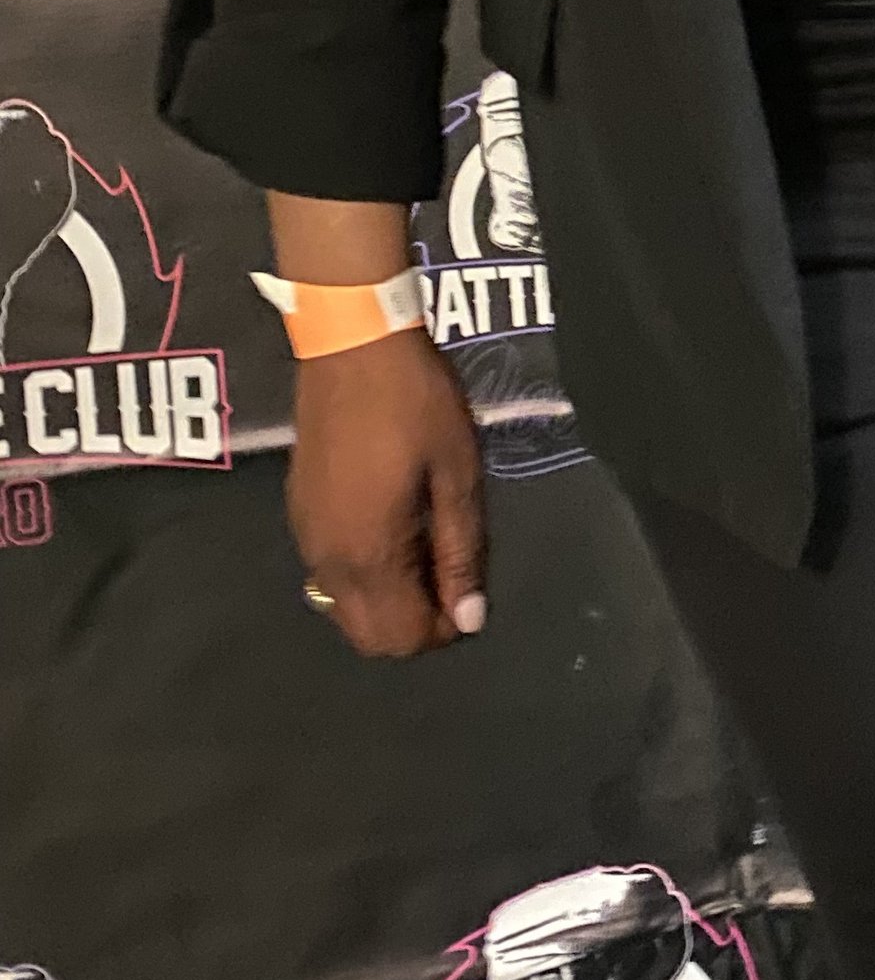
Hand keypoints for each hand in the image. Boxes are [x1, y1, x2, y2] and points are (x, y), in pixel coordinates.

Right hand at [286, 327, 487, 659]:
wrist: (351, 343)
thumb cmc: (416, 404)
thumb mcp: (457, 474)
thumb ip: (461, 551)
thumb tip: (467, 619)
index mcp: (367, 554)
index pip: (399, 637)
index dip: (442, 629)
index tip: (470, 596)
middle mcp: (327, 559)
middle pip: (367, 633)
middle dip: (414, 623)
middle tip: (452, 576)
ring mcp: (306, 536)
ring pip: (345, 606)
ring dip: (389, 599)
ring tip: (430, 547)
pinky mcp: (299, 511)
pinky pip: (332, 573)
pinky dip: (367, 574)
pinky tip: (397, 528)